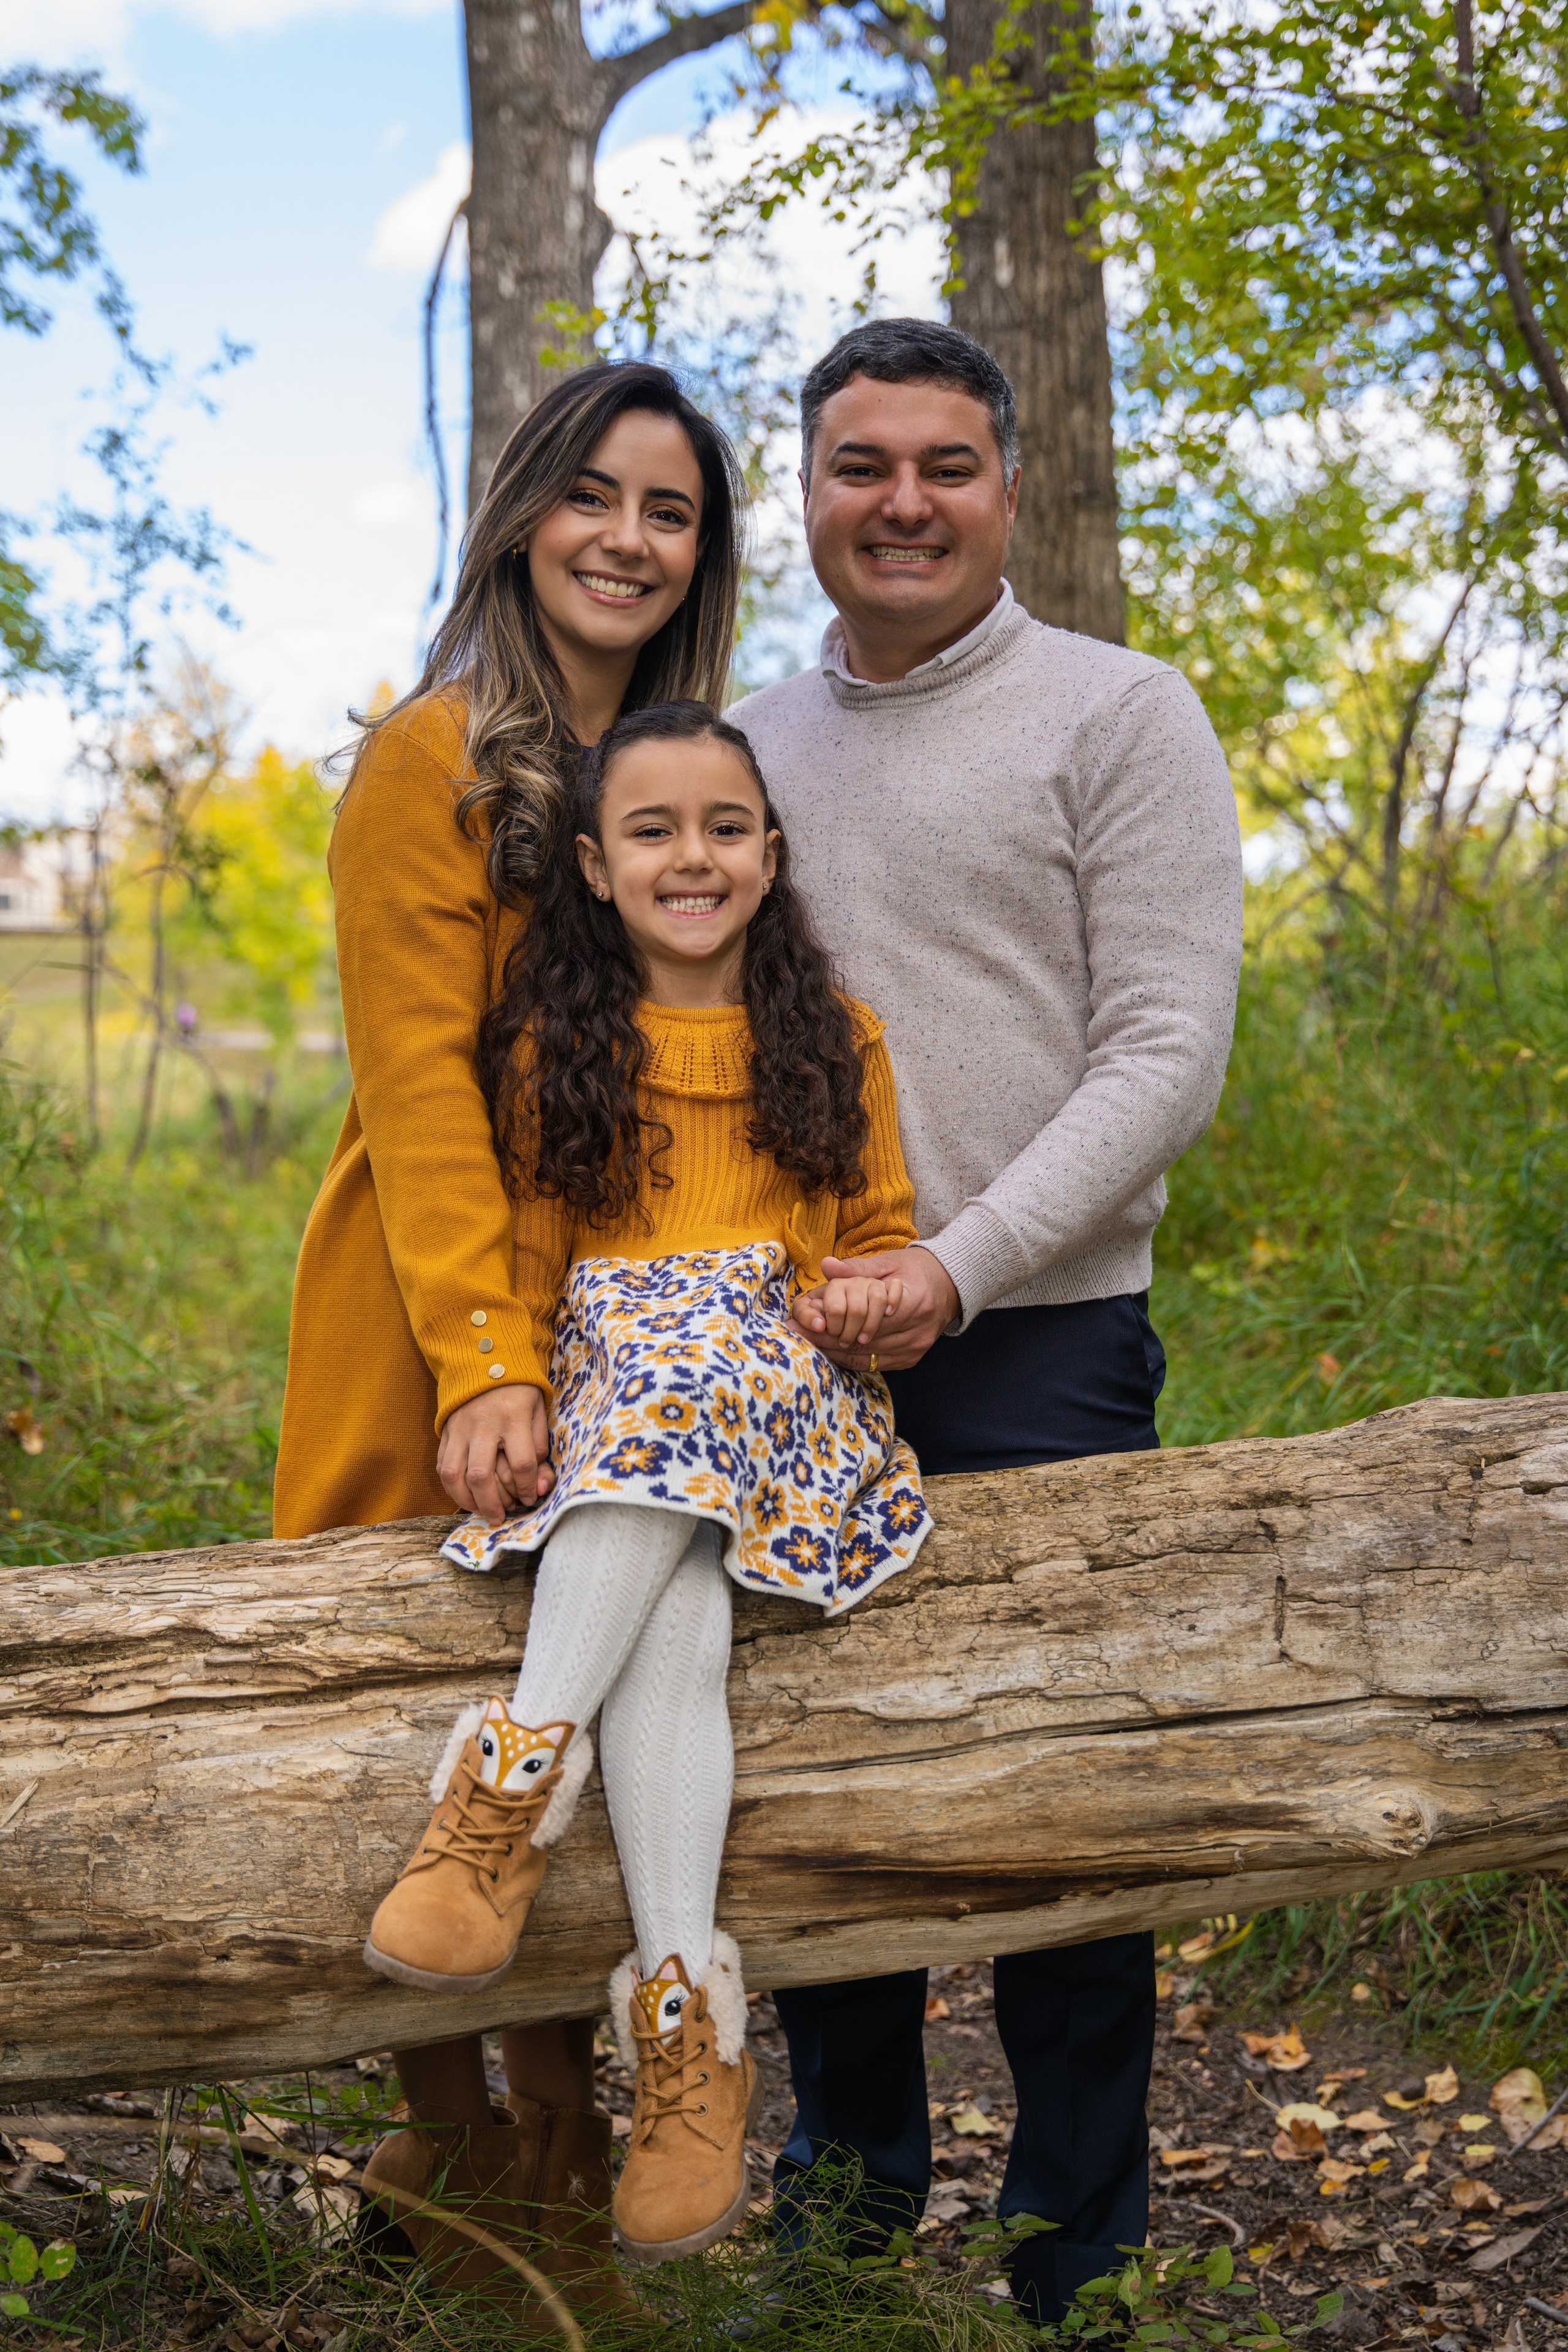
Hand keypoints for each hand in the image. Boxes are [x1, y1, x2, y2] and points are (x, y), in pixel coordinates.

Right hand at [437, 1385, 552, 1523]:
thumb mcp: (538, 1410)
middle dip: (492, 1504)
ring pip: (455, 1475)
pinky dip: (452, 1487)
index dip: (528, 1487)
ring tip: (482, 1512)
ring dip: (467, 1501)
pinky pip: (442, 1465)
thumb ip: (540, 1445)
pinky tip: (465, 1496)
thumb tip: (540, 1485)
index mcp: (513, 1416)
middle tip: (502, 1517)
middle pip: (482, 1475)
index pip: (521, 1463)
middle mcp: (483, 1424)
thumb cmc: (518, 1389)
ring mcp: (460, 1428)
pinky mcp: (445, 1431)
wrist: (484, 1359)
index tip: (532, 1497)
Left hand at [792, 1247, 958, 1371]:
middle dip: (827, 1339)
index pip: (865, 1319)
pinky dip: (852, 1359)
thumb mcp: (888, 1262)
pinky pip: (875, 1364)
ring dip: (836, 1352)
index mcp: (913, 1303)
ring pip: (867, 1357)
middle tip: (797, 1335)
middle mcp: (917, 1332)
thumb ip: (858, 1268)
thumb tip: (827, 1266)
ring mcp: (915, 1349)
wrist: (951, 1285)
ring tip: (808, 1345)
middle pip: (863, 1341)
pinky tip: (832, 1352)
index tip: (805, 1322)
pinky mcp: (911, 1359)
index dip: (832, 1323)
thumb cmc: (916, 1269)